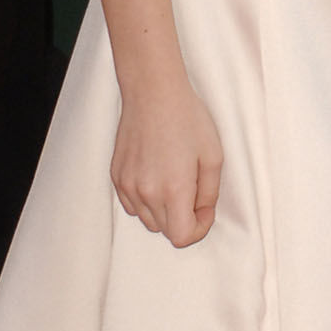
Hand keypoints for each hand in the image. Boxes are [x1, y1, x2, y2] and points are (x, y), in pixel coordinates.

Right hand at [111, 77, 222, 246]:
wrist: (153, 93)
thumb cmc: (187, 119)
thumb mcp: (213, 156)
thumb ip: (210, 193)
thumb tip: (202, 212)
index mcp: (173, 189)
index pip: (182, 237)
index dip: (199, 228)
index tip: (205, 209)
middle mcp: (146, 193)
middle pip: (165, 230)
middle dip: (184, 219)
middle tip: (194, 190)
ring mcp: (127, 186)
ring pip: (148, 220)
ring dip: (165, 211)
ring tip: (175, 180)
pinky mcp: (116, 177)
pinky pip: (132, 205)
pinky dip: (146, 201)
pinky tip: (157, 176)